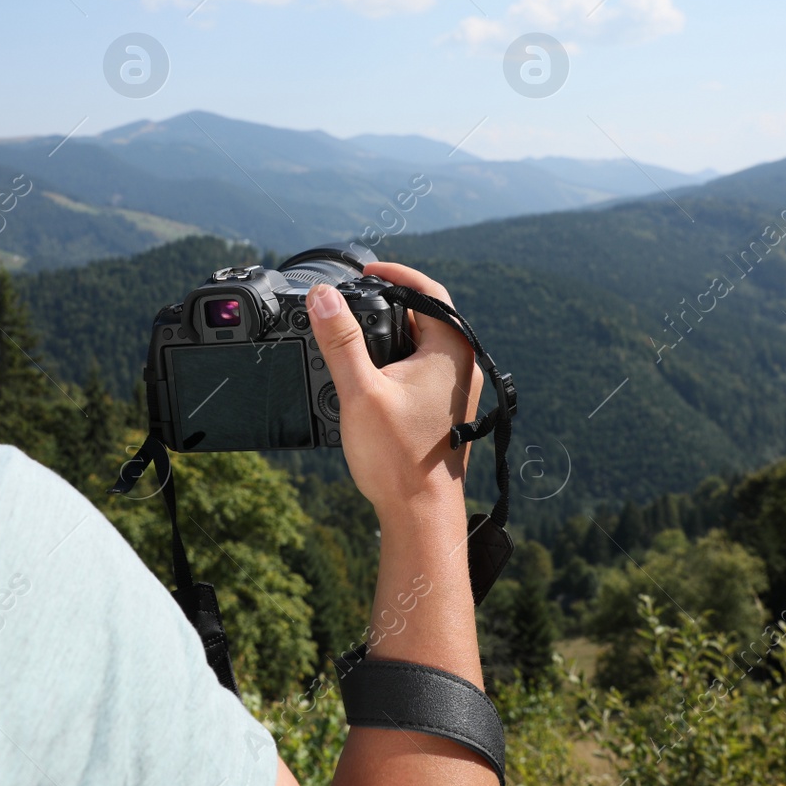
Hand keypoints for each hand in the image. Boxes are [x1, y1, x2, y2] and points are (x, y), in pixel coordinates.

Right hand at [305, 262, 482, 529]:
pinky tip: (369, 374)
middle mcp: (462, 367)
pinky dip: (396, 360)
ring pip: (423, 345)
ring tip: (354, 334)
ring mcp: (455, 391)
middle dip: (388, 303)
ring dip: (392, 334)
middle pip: (426, 316)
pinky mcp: (445, 411)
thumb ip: (341, 340)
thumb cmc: (399, 459)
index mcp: (451, 351)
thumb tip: (324, 296)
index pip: (429, 291)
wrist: (421, 516)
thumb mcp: (360, 391)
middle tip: (353, 299)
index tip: (367, 269)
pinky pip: (422, 369)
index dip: (396, 273)